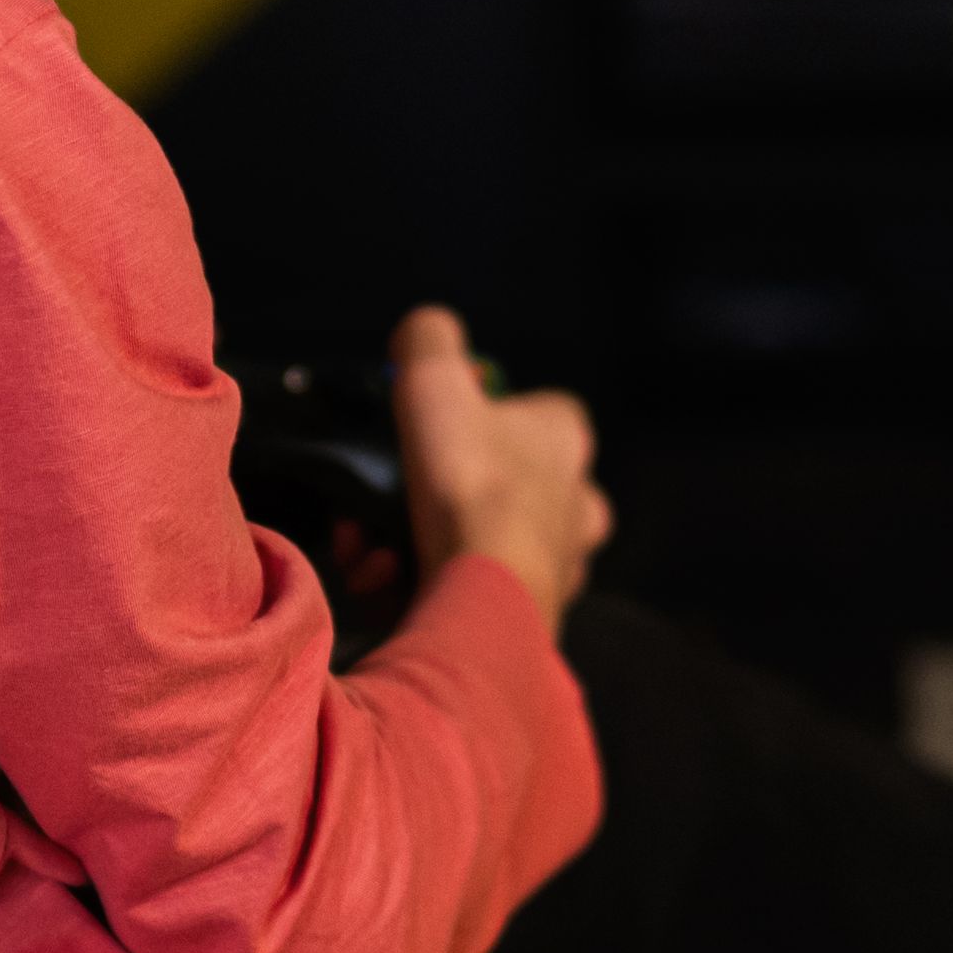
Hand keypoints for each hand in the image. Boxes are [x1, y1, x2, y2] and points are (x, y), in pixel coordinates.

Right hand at [391, 306, 610, 620]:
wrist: (484, 594)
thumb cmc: (468, 479)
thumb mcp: (434, 380)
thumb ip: (429, 340)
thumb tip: (424, 333)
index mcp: (567, 440)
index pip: (537, 410)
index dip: (481, 415)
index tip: (430, 431)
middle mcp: (579, 503)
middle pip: (504, 485)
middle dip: (436, 496)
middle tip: (388, 506)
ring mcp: (563, 565)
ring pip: (484, 545)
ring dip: (420, 545)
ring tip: (374, 553)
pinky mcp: (538, 618)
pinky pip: (476, 596)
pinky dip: (431, 587)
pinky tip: (390, 587)